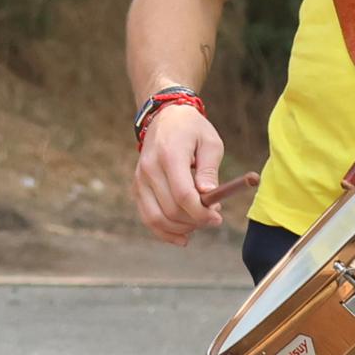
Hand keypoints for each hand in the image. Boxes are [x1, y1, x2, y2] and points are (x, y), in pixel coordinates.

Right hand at [131, 100, 254, 242]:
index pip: (183, 194)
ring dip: (181, 229)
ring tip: (199, 223)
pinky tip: (182, 237)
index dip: (201, 212)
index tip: (217, 217)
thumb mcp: (210, 143)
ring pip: (156, 218)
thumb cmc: (193, 130)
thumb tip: (209, 196)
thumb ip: (210, 170)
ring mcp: (140, 179)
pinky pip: (147, 217)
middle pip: (171, 209)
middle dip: (195, 221)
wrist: (165, 117)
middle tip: (214, 218)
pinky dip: (164, 232)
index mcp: (169, 155)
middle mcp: (150, 168)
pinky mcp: (137, 187)